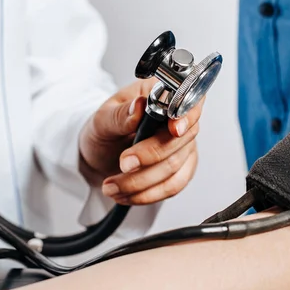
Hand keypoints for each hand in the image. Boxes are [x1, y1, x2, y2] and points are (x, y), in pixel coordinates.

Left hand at [79, 78, 201, 204]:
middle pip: (180, 140)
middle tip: (123, 164)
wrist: (101, 155)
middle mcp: (179, 119)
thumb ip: (121, 114)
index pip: (188, 101)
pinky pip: (173, 186)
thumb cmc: (104, 131)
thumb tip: (139, 106)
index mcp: (163, 95)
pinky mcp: (182, 169)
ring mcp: (184, 146)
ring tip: (112, 186)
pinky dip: (147, 194)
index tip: (174, 129)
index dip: (186, 117)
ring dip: (141, 182)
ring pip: (174, 168)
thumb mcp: (101, 119)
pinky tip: (126, 194)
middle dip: (150, 156)